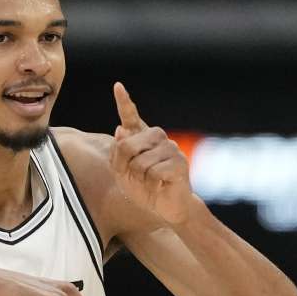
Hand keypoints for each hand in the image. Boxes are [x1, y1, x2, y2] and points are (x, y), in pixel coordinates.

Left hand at [109, 82, 195, 225]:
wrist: (167, 209)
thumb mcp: (123, 174)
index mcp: (143, 139)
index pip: (131, 118)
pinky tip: (158, 186)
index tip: (118, 87)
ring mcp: (170, 149)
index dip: (124, 102)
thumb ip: (118, 154)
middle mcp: (158, 139)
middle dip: (123, 167)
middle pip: (127, 146)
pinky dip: (151, 185)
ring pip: (139, 163)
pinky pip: (153, 173)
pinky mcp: (179, 163)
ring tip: (149, 183)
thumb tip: (120, 130)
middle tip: (133, 178)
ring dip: (139, 179)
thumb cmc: (145, 190)